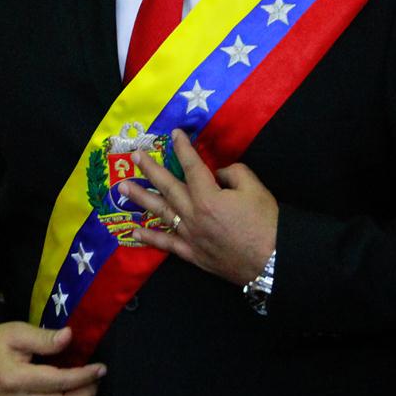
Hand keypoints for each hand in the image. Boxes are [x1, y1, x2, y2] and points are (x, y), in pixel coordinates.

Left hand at [118, 128, 277, 284]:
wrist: (273, 262)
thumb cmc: (265, 223)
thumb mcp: (254, 187)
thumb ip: (232, 173)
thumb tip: (216, 175)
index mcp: (207, 196)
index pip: (191, 165)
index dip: (182, 148)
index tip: (175, 133)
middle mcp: (193, 215)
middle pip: (168, 187)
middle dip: (151, 169)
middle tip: (136, 156)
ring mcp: (190, 236)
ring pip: (161, 213)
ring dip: (141, 199)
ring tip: (122, 189)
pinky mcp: (192, 254)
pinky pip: (167, 244)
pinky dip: (150, 238)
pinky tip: (135, 232)